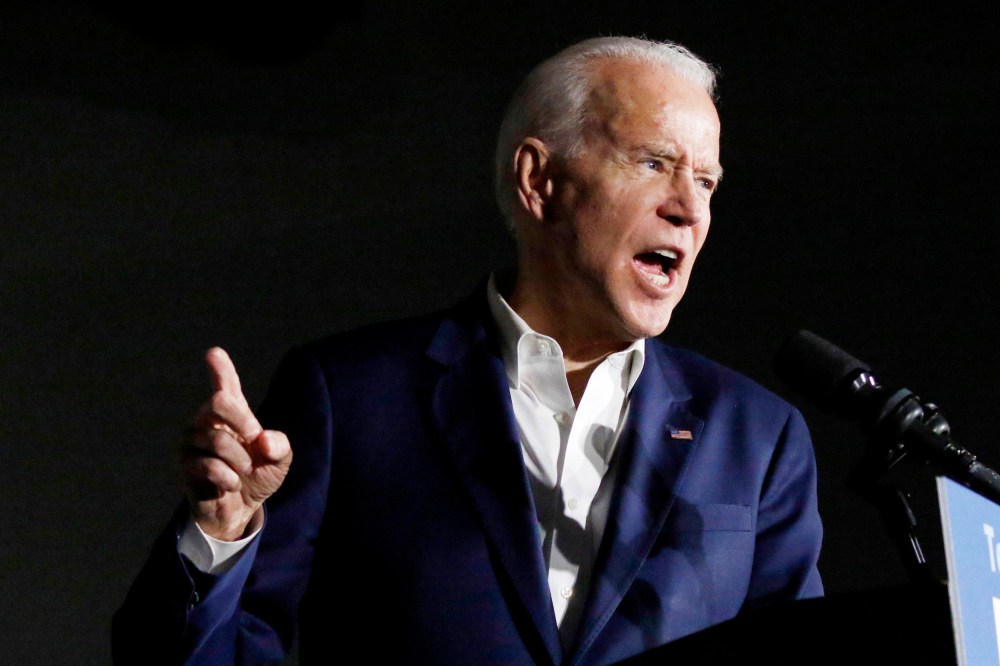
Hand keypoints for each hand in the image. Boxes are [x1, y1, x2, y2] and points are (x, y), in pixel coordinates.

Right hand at [179, 347, 291, 540]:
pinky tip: (230, 485)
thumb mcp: (279, 461)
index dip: (221, 369)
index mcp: (232, 414)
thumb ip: (280, 446)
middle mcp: (207, 421)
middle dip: (243, 421)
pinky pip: (209, 466)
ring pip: (217, 440)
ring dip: (239, 461)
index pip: (225, 385)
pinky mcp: (185, 464)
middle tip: (255, 440)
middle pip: (218, 402)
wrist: (240, 509)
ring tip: (242, 472)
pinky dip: (229, 479)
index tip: (214, 353)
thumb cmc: (258, 476)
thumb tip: (264, 441)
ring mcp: (192, 441)